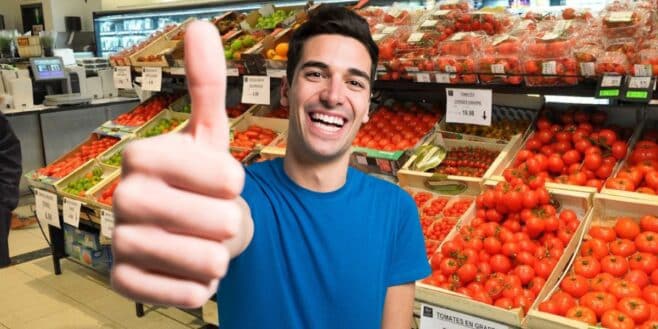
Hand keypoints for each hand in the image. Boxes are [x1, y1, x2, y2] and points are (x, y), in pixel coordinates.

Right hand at [111, 21, 245, 307]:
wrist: (184, 229)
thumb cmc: (202, 180)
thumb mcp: (208, 132)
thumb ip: (205, 83)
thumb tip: (199, 26)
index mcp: (143, 155)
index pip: (225, 177)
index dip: (236, 183)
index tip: (225, 181)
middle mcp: (123, 196)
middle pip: (220, 221)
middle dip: (231, 222)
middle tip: (213, 216)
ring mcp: (121, 240)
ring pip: (208, 261)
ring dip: (219, 255)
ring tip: (203, 242)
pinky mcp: (125, 281)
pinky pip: (187, 294)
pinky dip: (201, 286)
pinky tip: (189, 269)